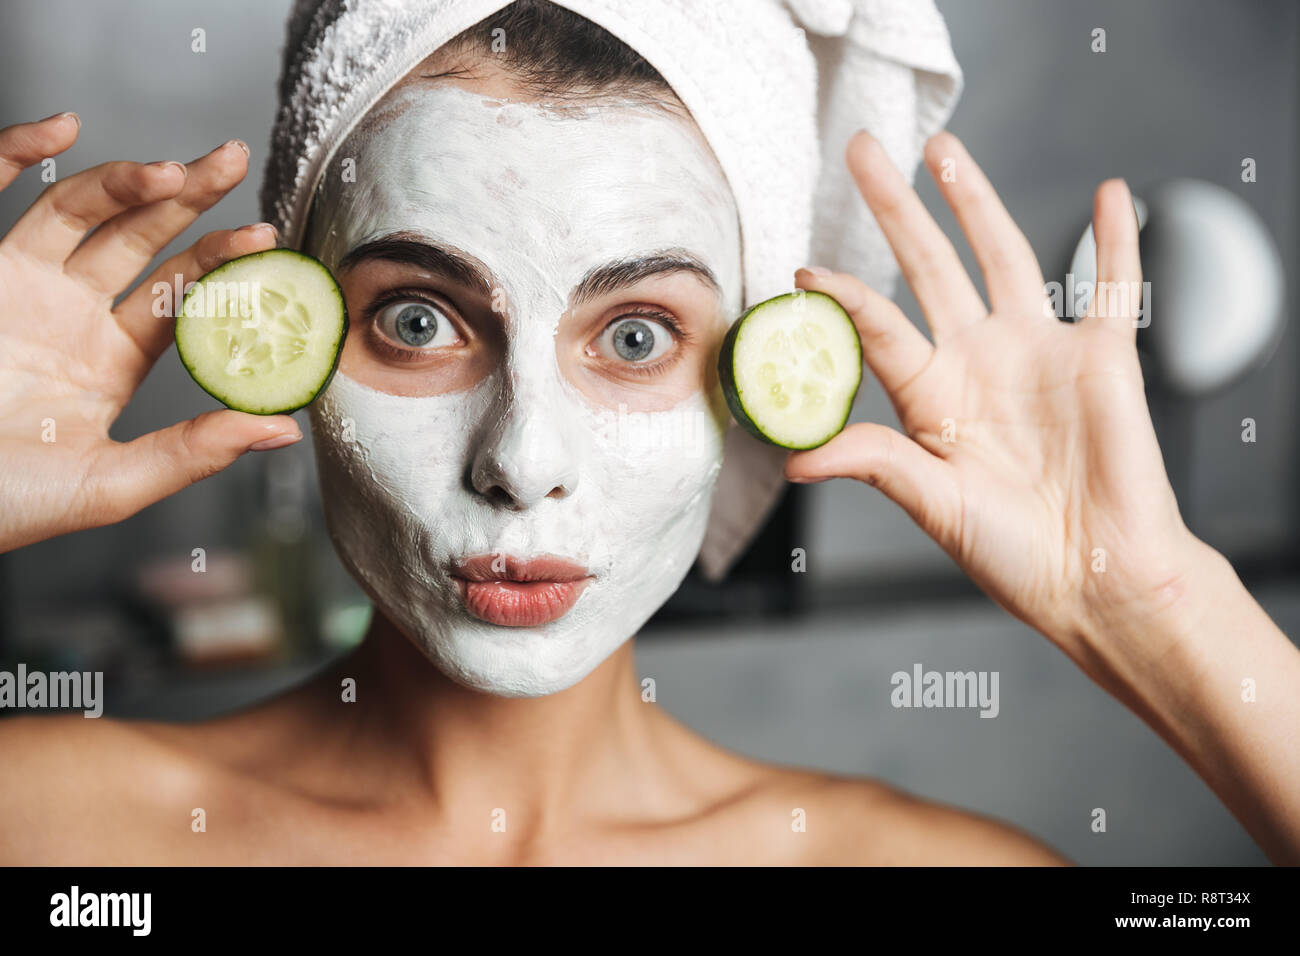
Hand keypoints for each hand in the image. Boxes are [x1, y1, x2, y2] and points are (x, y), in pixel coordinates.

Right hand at [0, 113, 301, 553]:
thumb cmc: (7, 501)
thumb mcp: (111, 484)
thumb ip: (193, 453)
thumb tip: (283, 431)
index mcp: (115, 358)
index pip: (182, 293)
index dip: (221, 261)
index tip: (265, 238)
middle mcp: (75, 313)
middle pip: (143, 239)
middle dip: (189, 197)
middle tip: (232, 160)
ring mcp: (23, 285)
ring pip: (81, 210)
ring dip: (125, 179)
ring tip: (174, 168)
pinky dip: (15, 151)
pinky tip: (60, 125)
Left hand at [788, 130, 1203, 660]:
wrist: (1097, 578)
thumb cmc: (1013, 553)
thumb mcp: (933, 506)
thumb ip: (875, 465)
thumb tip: (796, 459)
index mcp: (931, 397)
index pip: (878, 328)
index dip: (844, 296)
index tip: (804, 269)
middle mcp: (978, 361)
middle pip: (930, 266)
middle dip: (897, 208)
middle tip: (862, 150)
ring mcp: (1038, 353)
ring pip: (1004, 257)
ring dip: (976, 201)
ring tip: (944, 150)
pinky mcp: (1102, 358)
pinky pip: (1112, 287)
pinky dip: (1116, 242)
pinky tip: (1110, 193)